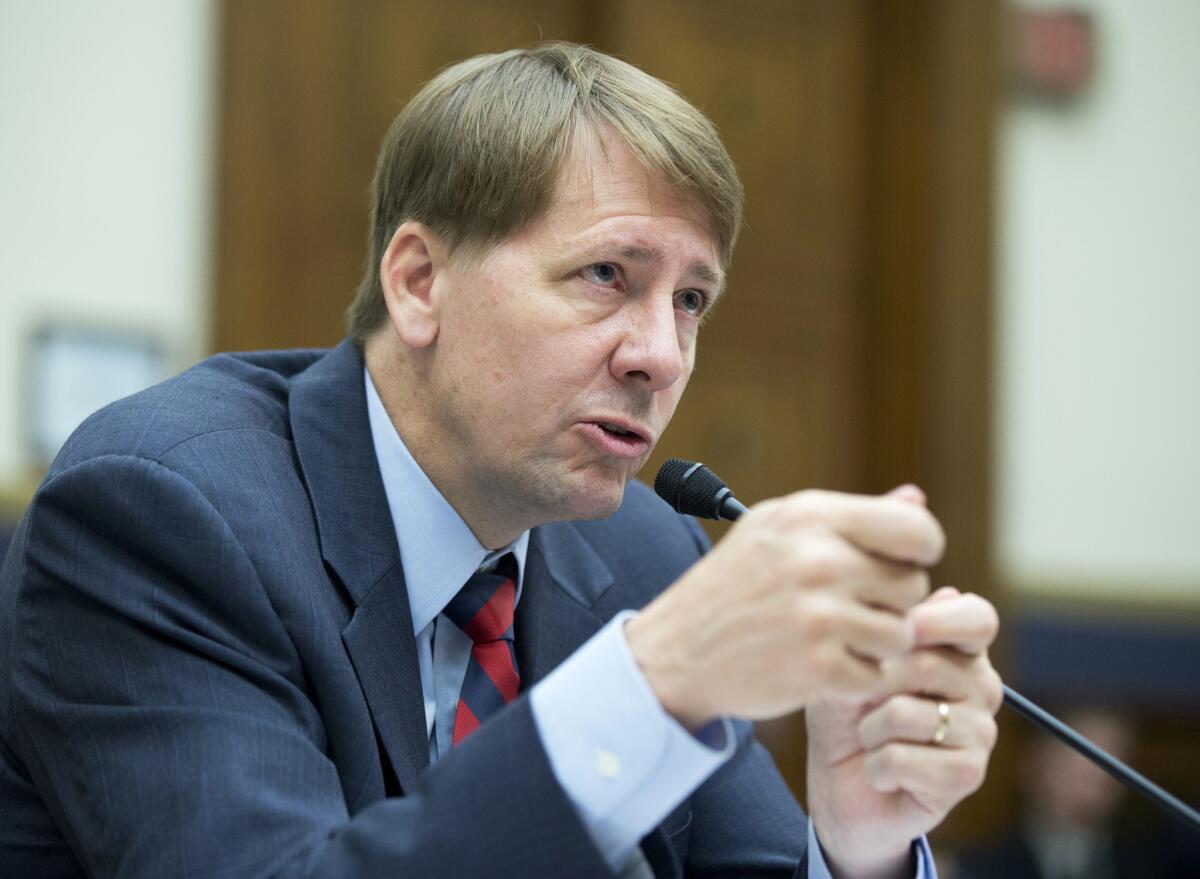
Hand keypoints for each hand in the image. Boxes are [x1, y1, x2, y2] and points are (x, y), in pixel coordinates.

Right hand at [625, 486, 943, 727]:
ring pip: (901, 635)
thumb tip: (917, 502)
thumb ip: (853, 518)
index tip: (895, 568)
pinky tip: (818, 665)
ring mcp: (818, 616)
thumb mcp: (779, 531)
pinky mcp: (818, 668)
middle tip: (846, 610)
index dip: (917, 554)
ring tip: (834, 638)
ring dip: (875, 645)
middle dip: (888, 603)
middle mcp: (818, 559)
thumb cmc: (735, 586)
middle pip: (913, 585)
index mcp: (811, 516)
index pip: (917, 532)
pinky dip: (854, 679)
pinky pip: (876, 676)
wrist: (675, 650)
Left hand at [806, 586, 1002, 876]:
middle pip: (927, 664)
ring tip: (872, 740)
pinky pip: (900, 758)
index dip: (943, 618)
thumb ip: (887, 632)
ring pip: (903, 714)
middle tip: (862, 704)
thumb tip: (946, 592)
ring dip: (868, 731)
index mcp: (958, 650)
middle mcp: (979, 686)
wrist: (839, 784)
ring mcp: (980, 731)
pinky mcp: (967, 774)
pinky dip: (875, 767)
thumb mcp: (848, 664)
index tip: (907, 626)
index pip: (978, 617)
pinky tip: (882, 772)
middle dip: (871, 684)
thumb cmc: (847, 714)